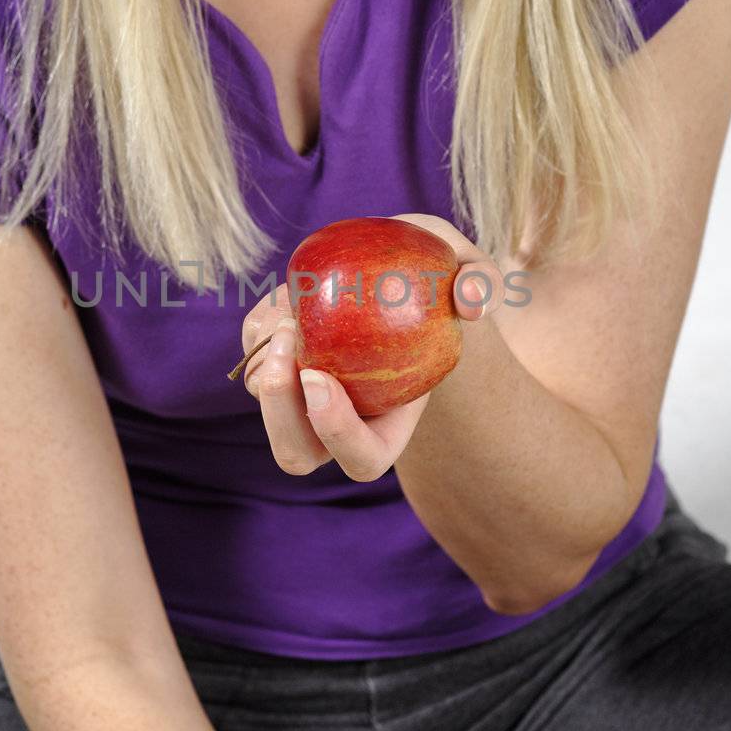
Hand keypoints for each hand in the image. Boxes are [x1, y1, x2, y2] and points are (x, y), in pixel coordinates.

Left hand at [227, 213, 502, 483]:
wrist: (396, 274)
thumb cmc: (439, 283)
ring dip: (263, 359)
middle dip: (280, 408)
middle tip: (288, 342)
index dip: (337, 432)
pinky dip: (258, 328)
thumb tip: (470, 299)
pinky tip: (286, 300)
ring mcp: (302, 396)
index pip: (362, 459)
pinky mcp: (274, 363)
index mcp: (388, 425)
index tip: (320, 376)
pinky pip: (248, 356)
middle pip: (295, 453)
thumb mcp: (470, 271)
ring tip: (292, 308)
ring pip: (263, 401)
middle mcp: (338, 421)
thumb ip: (483, 281)